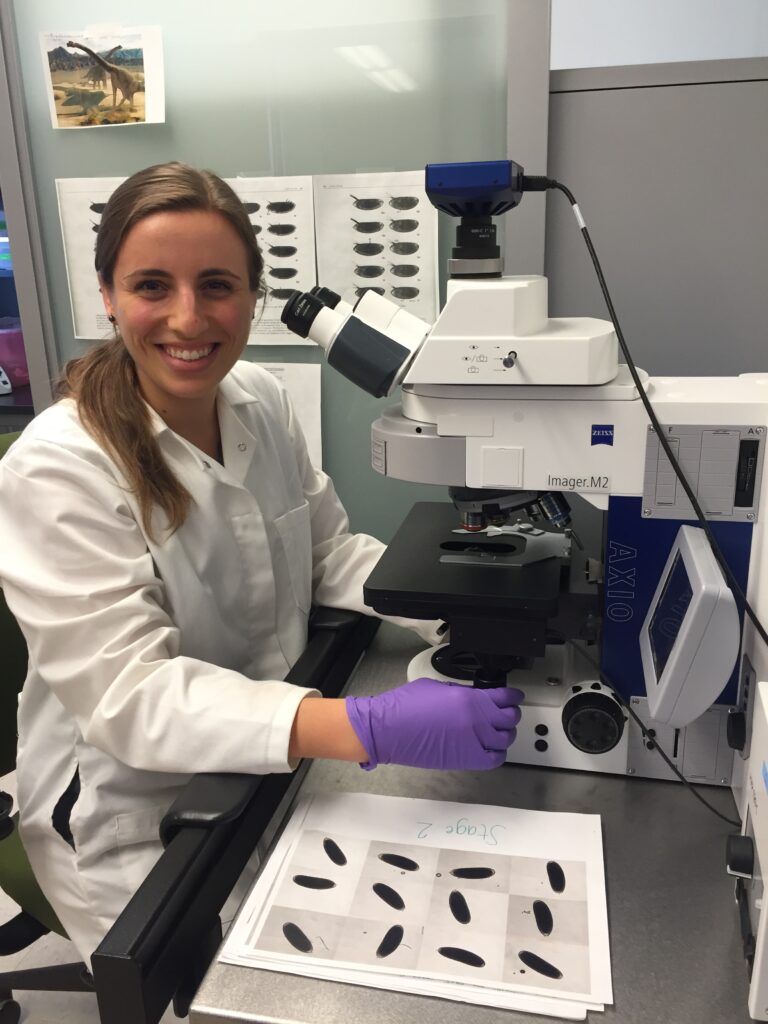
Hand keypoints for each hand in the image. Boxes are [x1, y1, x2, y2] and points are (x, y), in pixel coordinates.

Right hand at [345, 677, 523, 770]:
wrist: (388, 729)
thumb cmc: (404, 706)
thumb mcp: (435, 686)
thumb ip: (458, 690)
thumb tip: (471, 695)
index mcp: (468, 698)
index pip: (504, 697)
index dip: (513, 696)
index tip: (514, 697)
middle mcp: (475, 720)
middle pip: (509, 718)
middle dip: (511, 713)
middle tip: (508, 711)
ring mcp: (472, 741)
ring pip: (505, 739)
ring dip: (506, 733)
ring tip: (501, 730)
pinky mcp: (465, 759)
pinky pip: (494, 758)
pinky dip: (498, 753)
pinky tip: (493, 748)